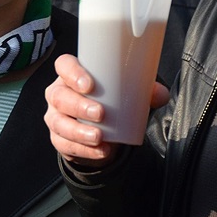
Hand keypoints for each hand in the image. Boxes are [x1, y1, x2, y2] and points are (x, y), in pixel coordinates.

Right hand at [44, 54, 169, 168]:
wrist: (104, 131)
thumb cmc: (111, 101)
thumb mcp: (128, 93)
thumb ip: (146, 91)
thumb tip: (160, 94)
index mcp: (72, 75)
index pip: (64, 65)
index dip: (72, 73)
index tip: (89, 85)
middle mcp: (59, 93)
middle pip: (59, 96)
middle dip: (78, 106)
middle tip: (100, 113)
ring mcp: (56, 116)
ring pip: (59, 123)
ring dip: (78, 131)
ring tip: (99, 137)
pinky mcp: (58, 138)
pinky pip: (64, 144)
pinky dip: (83, 150)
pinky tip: (99, 151)